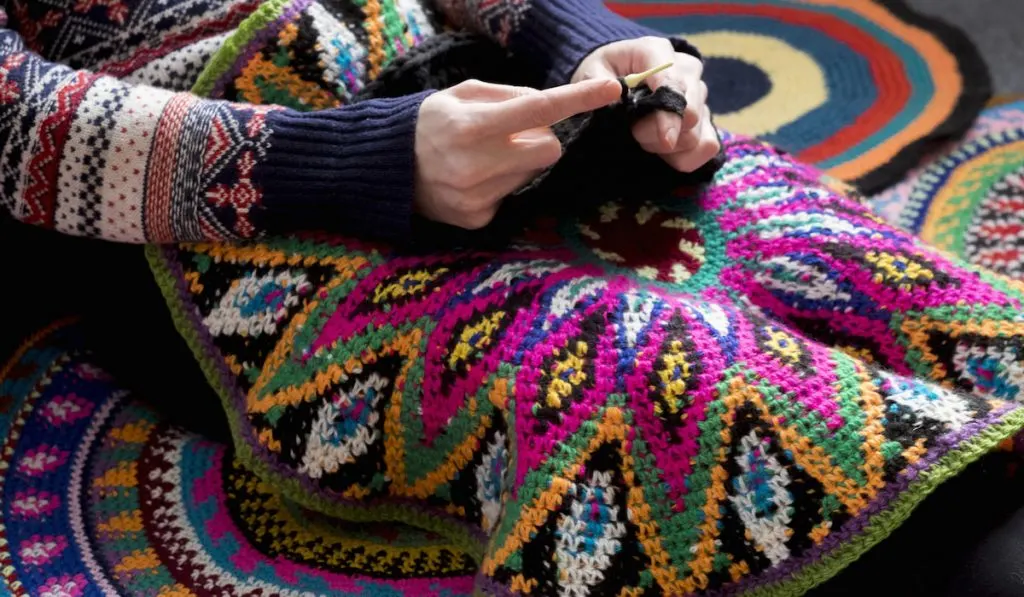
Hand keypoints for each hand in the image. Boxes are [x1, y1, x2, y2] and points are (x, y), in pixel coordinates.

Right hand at [414, 78, 620, 229]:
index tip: (611, 90)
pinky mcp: (477, 219)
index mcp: (472, 126)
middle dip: (538, 139)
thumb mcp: (461, 94)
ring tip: (480, 159)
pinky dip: (499, 185)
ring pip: (531, 174)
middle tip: (508, 136)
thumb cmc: (428, 124)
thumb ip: (507, 95)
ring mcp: (477, 196)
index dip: (577, 100)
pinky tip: (472, 180)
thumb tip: (545, 104)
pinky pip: (512, 196)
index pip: (538, 110)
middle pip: (548, 149)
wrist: (385, 169)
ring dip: (516, 163)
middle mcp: (475, 165)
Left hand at [572, 37, 719, 172]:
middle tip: (634, 133)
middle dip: (660, 133)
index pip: (674, 83)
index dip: (669, 114)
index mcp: (657, 52)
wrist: (613, 79)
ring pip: (696, 133)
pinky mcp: (704, 119)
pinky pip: (708, 146)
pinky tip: (663, 153)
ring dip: (668, 148)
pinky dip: (684, 157)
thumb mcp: (590, 73)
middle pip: (691, 113)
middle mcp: (686, 69)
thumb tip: (616, 91)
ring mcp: (699, 95)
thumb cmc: (602, 75)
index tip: (664, 139)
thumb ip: (596, 83)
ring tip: (643, 138)